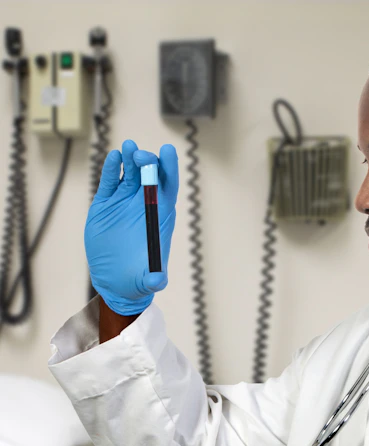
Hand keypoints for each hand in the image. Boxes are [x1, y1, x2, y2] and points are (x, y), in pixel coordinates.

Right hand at [84, 140, 178, 314]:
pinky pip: (110, 182)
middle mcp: (145, 204)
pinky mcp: (106, 204)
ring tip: (127, 148)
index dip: (169, 167)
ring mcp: (125, 201)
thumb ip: (154, 280)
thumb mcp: (147, 281)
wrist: (116, 280)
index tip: (167, 151)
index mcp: (160, 215)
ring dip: (129, 159)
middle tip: (139, 156)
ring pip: (130, 173)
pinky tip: (112, 158)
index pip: (168, 185)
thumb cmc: (139, 279)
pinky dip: (111, 169)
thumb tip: (158, 282)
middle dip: (147, 162)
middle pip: (150, 175)